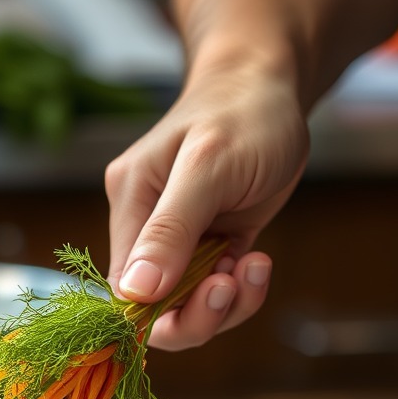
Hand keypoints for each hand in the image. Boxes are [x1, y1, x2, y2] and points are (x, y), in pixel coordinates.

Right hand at [105, 62, 309, 349]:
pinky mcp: (209, 246)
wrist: (273, 84)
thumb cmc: (242, 112)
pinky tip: (258, 261)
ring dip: (226, 304)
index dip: (158, 313)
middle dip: (196, 314)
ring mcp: (179, 242)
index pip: (124, 289)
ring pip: (187, 306)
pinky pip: (214, 291)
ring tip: (255, 265)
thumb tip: (134, 293)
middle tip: (232, 286)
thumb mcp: (207, 167)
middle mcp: (147, 230)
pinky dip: (241, 290)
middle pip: (153, 309)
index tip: (210, 291)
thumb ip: (170, 230)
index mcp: (131, 206)